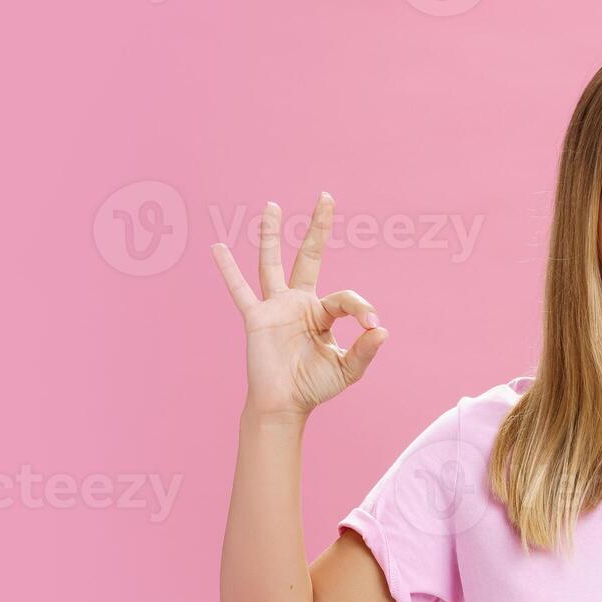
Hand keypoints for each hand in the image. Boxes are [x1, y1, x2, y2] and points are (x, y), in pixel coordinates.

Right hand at [212, 194, 386, 421]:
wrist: (284, 405)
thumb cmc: (314, 386)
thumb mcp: (347, 370)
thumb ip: (364, 350)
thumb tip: (382, 329)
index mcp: (322, 313)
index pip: (344, 298)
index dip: (360, 308)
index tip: (371, 325)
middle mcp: (299, 303)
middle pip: (308, 256)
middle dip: (317, 228)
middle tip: (325, 196)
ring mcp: (276, 307)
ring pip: (272, 264)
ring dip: (272, 235)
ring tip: (273, 206)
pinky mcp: (256, 318)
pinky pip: (240, 290)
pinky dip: (228, 270)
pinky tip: (219, 248)